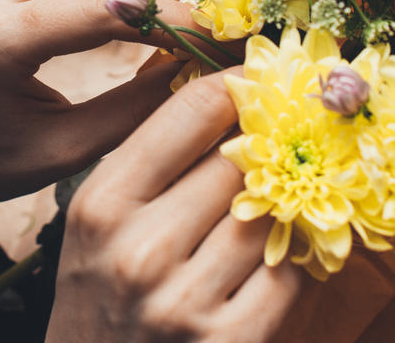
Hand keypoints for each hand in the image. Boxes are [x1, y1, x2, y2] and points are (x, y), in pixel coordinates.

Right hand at [47, 71, 301, 342]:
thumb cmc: (100, 298)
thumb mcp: (98, 223)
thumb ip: (153, 160)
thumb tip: (232, 90)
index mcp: (102, 205)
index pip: (191, 112)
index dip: (240, 85)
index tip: (263, 78)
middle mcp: (140, 251)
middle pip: (241, 160)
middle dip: (266, 148)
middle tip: (286, 135)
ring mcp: (186, 301)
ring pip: (273, 214)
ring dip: (284, 206)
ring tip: (275, 203)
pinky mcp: (230, 342)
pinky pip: (292, 274)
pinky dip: (295, 260)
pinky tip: (278, 258)